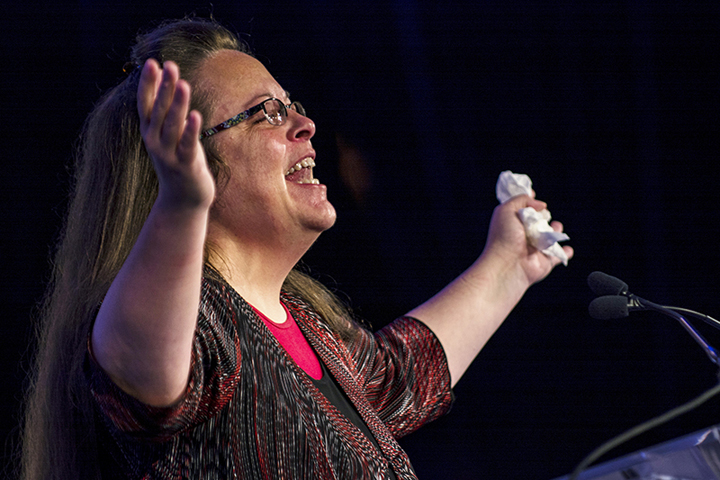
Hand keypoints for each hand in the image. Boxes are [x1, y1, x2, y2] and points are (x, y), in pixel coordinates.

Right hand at [137, 59, 214, 209]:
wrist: (182, 202)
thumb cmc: (179, 164)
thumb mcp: (170, 139)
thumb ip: (169, 116)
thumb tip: (172, 87)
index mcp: (150, 132)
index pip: (146, 104)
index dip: (148, 83)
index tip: (152, 62)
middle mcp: (155, 142)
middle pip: (159, 110)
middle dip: (164, 87)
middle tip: (170, 65)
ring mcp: (169, 154)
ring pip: (173, 125)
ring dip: (177, 104)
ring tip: (183, 83)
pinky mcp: (186, 165)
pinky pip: (188, 144)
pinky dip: (190, 129)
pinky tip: (195, 114)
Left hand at [481, 194, 572, 287]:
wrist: (508, 265)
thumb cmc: (503, 238)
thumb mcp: (507, 210)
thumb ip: (523, 199)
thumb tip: (542, 205)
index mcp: (513, 222)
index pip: (522, 208)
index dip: (529, 201)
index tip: (533, 192)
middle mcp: (524, 234)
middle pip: (540, 219)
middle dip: (544, 214)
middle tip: (540, 216)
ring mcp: (536, 247)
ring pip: (552, 234)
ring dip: (556, 229)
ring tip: (552, 228)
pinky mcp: (546, 260)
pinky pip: (560, 254)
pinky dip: (565, 251)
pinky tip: (566, 248)